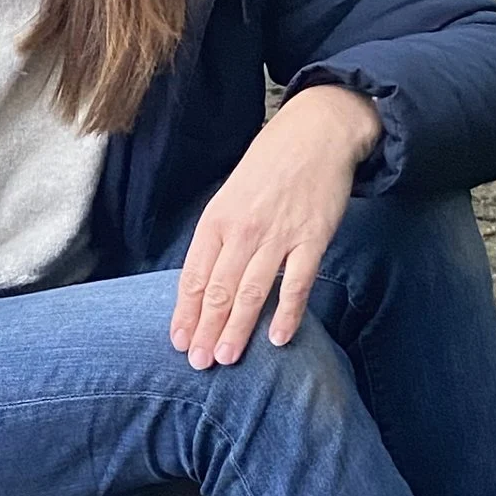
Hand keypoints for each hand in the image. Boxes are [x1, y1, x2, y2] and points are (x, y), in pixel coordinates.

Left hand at [168, 85, 381, 368]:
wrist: (316, 133)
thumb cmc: (269, 166)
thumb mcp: (230, 195)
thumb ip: (219, 238)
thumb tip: (205, 283)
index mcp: (217, 219)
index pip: (194, 276)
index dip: (186, 312)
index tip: (179, 341)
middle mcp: (243, 230)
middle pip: (218, 290)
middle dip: (206, 330)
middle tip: (199, 362)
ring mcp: (278, 236)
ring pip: (251, 292)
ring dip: (237, 329)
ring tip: (226, 358)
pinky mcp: (312, 238)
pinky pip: (296, 284)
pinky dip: (286, 313)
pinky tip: (278, 338)